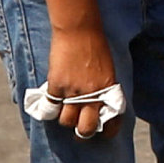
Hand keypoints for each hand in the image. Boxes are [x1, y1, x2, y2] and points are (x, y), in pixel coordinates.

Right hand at [47, 24, 122, 138]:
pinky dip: (51, 108)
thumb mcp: (107, 70)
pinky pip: (51, 107)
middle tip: (79, 127)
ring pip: (66, 120)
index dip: (107, 131)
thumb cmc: (96, 46)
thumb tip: (99, 106)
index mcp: (109, 90)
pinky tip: (53, 104)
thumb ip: (104, 89)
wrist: (79, 30)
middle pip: (85, 128)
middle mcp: (92, 95)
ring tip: (66, 110)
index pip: (111, 121)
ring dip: (66, 118)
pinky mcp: (56, 85)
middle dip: (82, 132)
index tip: (104, 132)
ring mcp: (73, 91)